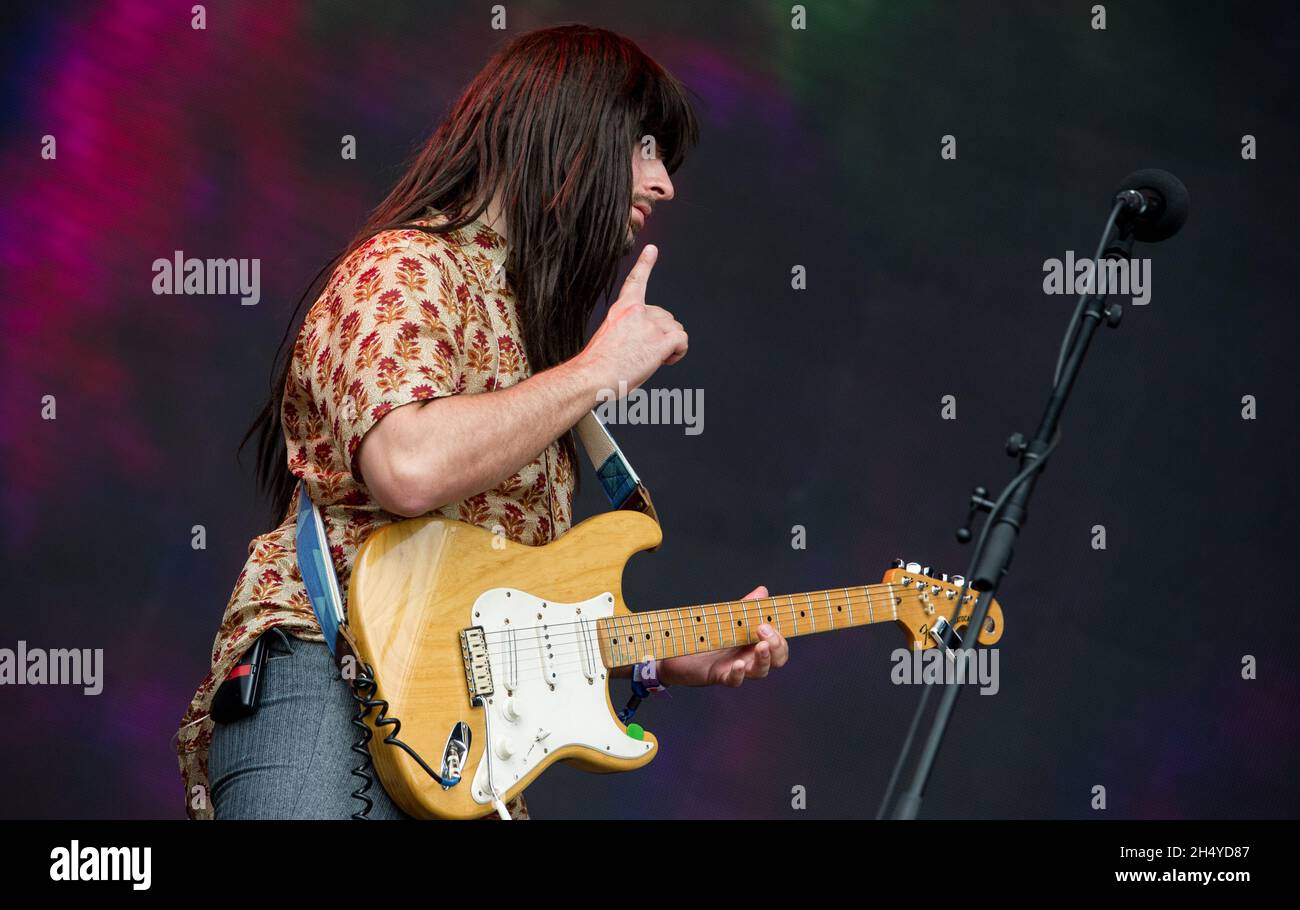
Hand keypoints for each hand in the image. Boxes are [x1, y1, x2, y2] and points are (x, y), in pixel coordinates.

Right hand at [575, 244, 687, 393]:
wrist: (592, 376)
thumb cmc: (596, 365)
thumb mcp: (607, 338)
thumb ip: (627, 332)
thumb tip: (640, 343)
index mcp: (621, 309)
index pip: (636, 281)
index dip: (645, 264)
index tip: (652, 249)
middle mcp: (636, 312)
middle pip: (665, 316)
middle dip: (662, 333)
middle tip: (646, 351)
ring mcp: (648, 325)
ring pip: (675, 329)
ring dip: (670, 344)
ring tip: (652, 358)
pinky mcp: (659, 341)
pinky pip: (682, 340)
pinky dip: (679, 352)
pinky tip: (666, 360)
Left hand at [659, 586, 789, 686]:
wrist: (676, 650)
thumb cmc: (704, 635)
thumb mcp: (727, 618)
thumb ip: (745, 607)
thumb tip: (762, 591)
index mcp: (754, 642)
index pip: (779, 644)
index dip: (782, 637)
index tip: (774, 623)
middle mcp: (749, 657)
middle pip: (776, 659)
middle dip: (777, 646)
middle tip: (764, 630)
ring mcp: (736, 668)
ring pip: (759, 671)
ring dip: (764, 659)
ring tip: (761, 646)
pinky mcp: (719, 676)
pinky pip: (734, 680)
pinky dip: (738, 674)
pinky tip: (739, 664)